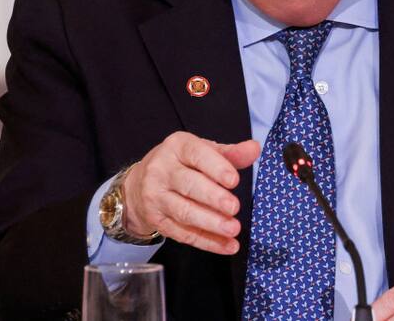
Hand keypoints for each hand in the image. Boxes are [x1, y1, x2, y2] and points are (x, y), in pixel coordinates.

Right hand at [121, 131, 260, 254]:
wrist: (139, 185)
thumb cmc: (180, 164)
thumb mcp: (202, 152)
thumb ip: (230, 153)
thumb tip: (255, 149)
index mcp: (177, 147)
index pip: (196, 154)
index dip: (216, 167)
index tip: (234, 180)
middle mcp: (162, 170)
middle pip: (189, 185)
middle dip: (213, 198)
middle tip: (235, 207)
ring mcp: (156, 197)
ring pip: (184, 212)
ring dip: (211, 223)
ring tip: (233, 228)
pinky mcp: (156, 221)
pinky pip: (183, 234)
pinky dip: (207, 242)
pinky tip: (227, 245)